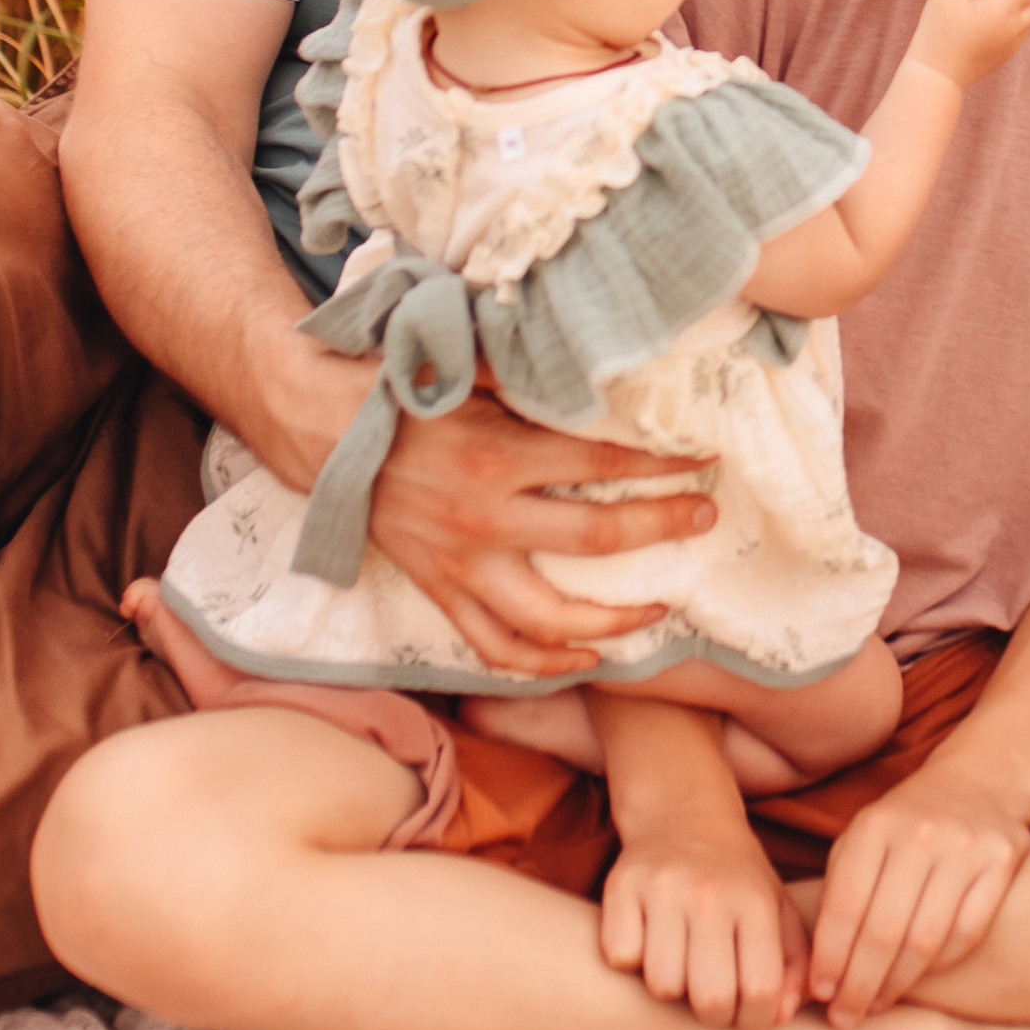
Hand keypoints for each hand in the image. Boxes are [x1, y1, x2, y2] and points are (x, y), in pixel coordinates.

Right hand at [366, 396, 716, 675]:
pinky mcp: (440, 591)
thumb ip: (534, 376)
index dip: (660, 465)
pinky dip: (542, 663)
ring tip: (658, 610)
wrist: (325, 435)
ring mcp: (461, 565)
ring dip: (612, 620)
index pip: (603, 464)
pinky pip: (494, 647)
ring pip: (548, 618)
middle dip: (662, 527)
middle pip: (595, 539)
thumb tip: (604, 366)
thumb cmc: (405, 392)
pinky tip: (585, 659)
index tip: (702, 462)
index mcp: (499, 456)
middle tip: (705, 519)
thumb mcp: (470, 369)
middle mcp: (484, 519)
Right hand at [601, 817, 808, 1029]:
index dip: (753, 1020)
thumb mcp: (778, 910)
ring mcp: (663, 887)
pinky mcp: (622, 884)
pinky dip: (630, 961)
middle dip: (713, 1015)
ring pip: (661, 985)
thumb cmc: (737, 879)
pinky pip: (620, 957)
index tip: (745, 1010)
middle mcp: (711, 893)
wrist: (685, 814)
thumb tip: (781, 1017)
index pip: (760, 992)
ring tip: (680, 963)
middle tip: (711, 996)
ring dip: (670, 988)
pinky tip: (647, 941)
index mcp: (756, 902)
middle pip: (710, 1000)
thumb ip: (793, 966)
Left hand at [805, 756, 1029, 1024]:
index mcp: (875, 825)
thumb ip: (840, 892)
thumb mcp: (863, 839)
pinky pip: (966, 932)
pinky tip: (917, 979)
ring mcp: (965, 846)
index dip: (830, 957)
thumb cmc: (906, 825)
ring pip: (925, 939)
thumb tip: (814, 970)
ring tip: (875, 1005)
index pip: (845, 905)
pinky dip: (938, 966)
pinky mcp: (1003, 860)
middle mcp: (920, 832)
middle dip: (858, 984)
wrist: (979, 781)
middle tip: (845, 1018)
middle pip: (883, 930)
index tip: (820, 993)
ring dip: (895, 984)